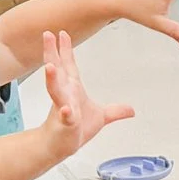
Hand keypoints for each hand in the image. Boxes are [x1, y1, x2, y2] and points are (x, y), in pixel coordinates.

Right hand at [37, 30, 132, 155]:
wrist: (63, 145)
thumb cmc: (76, 129)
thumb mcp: (102, 116)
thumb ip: (115, 111)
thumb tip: (130, 110)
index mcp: (73, 89)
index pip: (68, 65)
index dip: (65, 49)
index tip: (62, 34)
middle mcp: (66, 94)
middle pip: (57, 70)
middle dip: (52, 53)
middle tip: (48, 36)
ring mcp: (64, 107)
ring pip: (56, 90)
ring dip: (53, 78)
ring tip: (50, 66)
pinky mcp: (66, 123)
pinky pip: (65, 116)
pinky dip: (65, 113)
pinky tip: (65, 109)